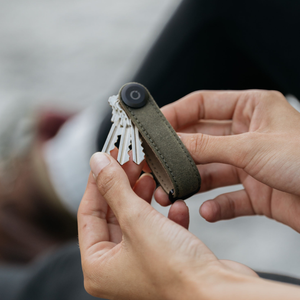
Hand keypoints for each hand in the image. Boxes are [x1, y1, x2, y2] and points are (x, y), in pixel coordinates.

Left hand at [78, 152, 256, 299]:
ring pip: (135, 218)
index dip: (97, 181)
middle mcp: (117, 266)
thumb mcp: (137, 219)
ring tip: (150, 178)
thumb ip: (114, 188)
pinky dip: (165, 215)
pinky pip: (157, 228)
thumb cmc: (177, 271)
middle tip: (130, 163)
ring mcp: (141, 261)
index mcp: (99, 265)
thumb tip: (98, 163)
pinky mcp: (163, 257)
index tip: (105, 159)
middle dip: (123, 186)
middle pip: (112, 214)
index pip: (88, 212)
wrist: (219, 292)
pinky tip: (176, 206)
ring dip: (145, 197)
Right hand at [156, 90, 299, 232]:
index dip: (176, 114)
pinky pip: (228, 197)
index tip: (154, 126)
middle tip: (156, 163)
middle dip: (178, 153)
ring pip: (210, 170)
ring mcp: (250, 164)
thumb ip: (207, 146)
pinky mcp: (256, 191)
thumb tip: (172, 142)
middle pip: (201, 140)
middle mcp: (249, 135)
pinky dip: (216, 206)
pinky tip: (209, 211)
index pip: (202, 104)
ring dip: (192, 183)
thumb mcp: (251, 147)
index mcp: (251, 109)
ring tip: (173, 192)